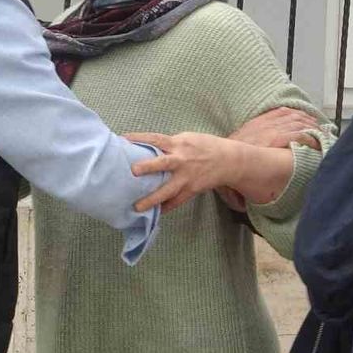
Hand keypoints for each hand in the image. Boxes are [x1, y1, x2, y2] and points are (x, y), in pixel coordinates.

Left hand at [128, 132, 244, 212]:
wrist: (228, 160)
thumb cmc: (203, 146)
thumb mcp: (186, 139)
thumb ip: (168, 145)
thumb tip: (146, 149)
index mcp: (178, 144)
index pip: (156, 139)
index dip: (140, 138)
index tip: (123, 140)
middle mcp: (182, 160)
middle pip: (163, 163)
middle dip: (148, 167)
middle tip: (132, 171)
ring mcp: (187, 177)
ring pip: (168, 190)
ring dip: (152, 199)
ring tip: (137, 207)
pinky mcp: (192, 190)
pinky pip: (177, 201)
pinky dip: (166, 208)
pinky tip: (155, 213)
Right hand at [230, 107, 320, 150]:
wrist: (225, 156)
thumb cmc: (232, 153)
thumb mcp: (242, 141)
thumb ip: (253, 139)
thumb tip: (260, 143)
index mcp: (260, 121)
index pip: (283, 112)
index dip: (297, 115)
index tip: (307, 119)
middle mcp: (268, 123)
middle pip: (295, 117)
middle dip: (309, 122)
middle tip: (320, 128)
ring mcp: (274, 131)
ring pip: (300, 125)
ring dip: (313, 130)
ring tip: (323, 136)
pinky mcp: (278, 139)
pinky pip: (300, 135)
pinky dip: (310, 138)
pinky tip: (317, 143)